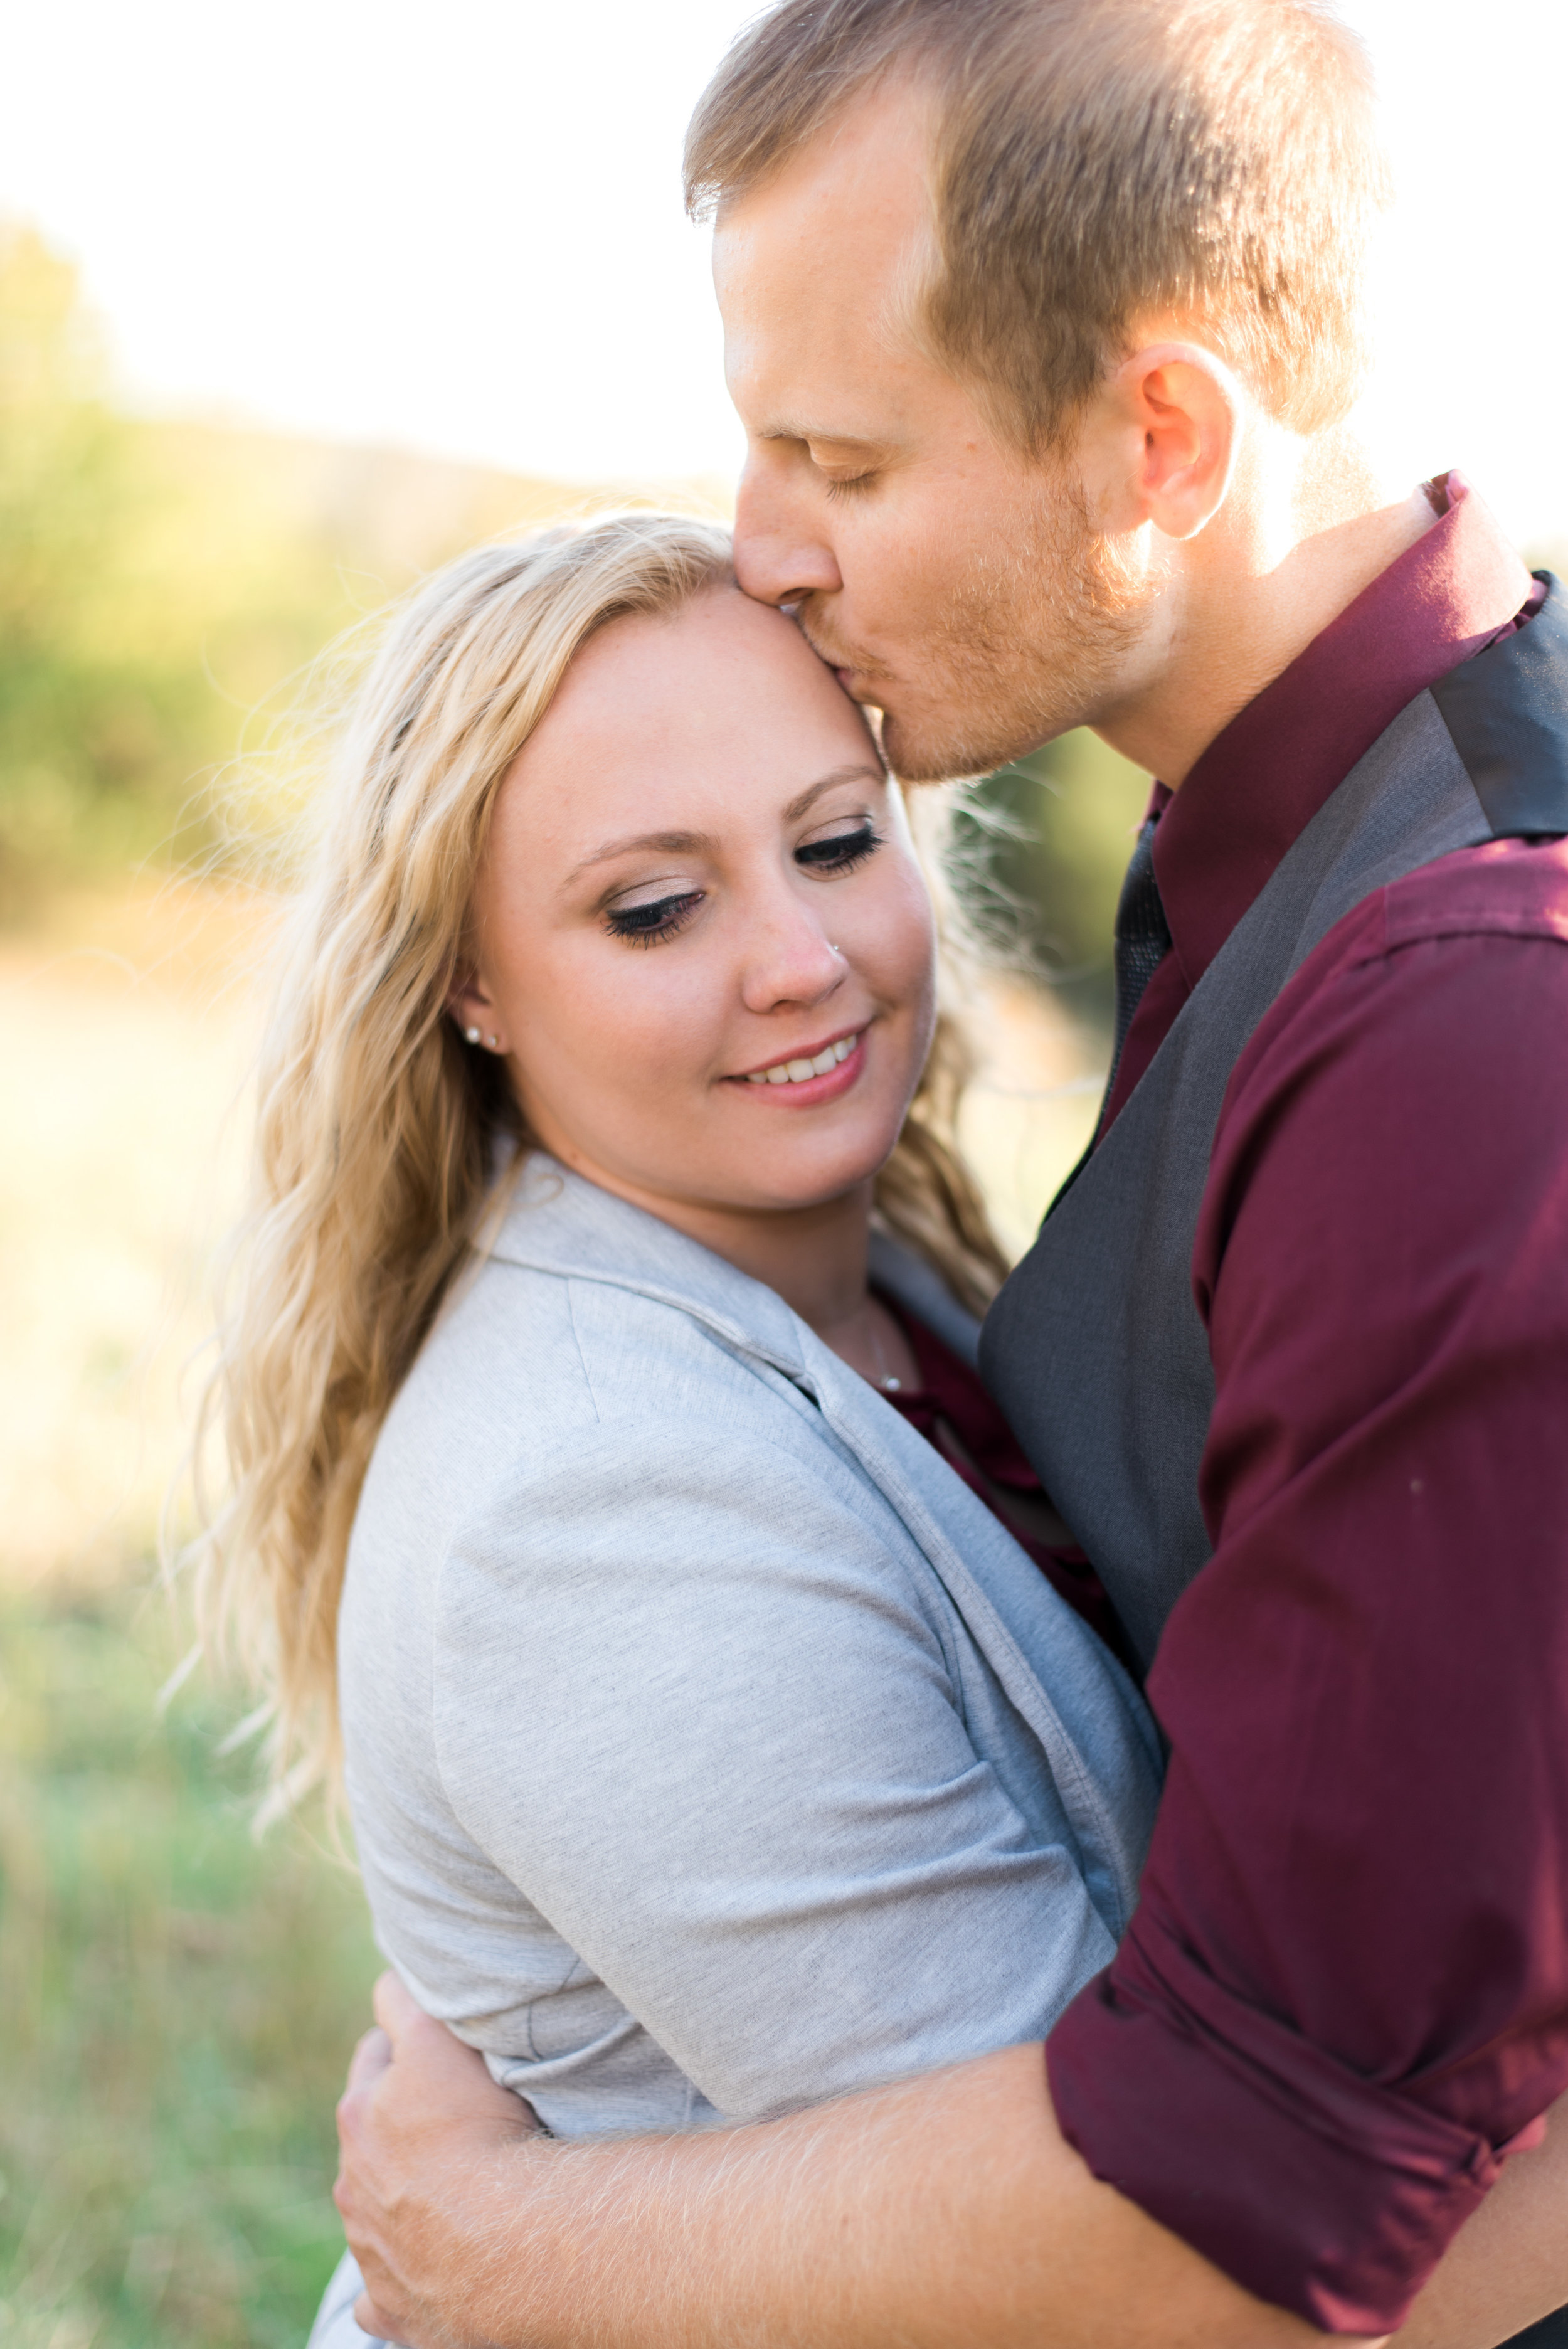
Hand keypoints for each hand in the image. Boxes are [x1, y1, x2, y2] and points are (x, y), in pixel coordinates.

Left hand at [335, 1971, 540, 2346]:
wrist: (506, 2242)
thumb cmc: (477, 2132)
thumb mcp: (435, 2041)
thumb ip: (404, 2003)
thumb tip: (388, 1982)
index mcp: (358, 2115)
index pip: (375, 2054)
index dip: (409, 2043)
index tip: (441, 2046)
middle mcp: (351, 2183)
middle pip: (370, 2131)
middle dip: (400, 2119)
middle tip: (456, 2115)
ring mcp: (369, 2249)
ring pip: (376, 2209)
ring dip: (406, 2192)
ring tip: (460, 2185)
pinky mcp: (390, 2307)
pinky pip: (382, 2295)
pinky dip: (403, 2275)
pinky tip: (435, 2264)